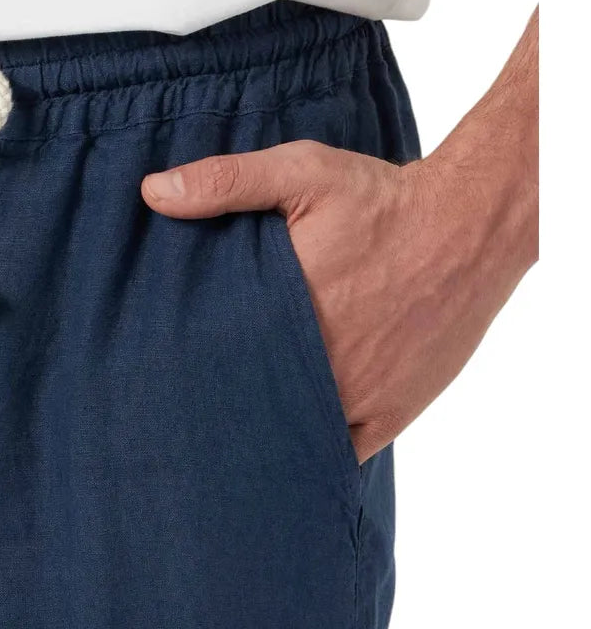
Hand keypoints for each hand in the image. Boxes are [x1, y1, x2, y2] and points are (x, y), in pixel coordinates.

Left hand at [141, 9, 538, 464]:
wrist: (474, 225)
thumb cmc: (384, 201)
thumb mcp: (302, 173)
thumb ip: (226, 182)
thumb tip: (154, 193)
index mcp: (286, 318)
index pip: (217, 369)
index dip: (189, 380)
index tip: (161, 385)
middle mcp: (320, 367)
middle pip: (252, 409)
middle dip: (222, 413)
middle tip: (188, 419)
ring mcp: (358, 397)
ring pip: (293, 436)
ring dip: (265, 438)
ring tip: (232, 442)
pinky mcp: (392, 411)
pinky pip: (342, 451)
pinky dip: (315, 455)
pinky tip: (288, 454)